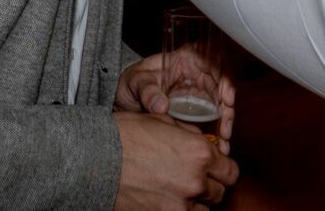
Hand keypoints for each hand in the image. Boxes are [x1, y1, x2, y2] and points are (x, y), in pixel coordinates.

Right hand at [113, 110, 238, 209]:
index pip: (231, 172)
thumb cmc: (124, 136)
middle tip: (191, 179)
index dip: (222, 169)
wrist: (93, 160)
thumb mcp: (162, 123)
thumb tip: (204, 144)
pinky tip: (166, 201)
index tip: (215, 170)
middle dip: (209, 186)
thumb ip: (190, 135)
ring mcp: (180, 205)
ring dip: (195, 203)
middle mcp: (196, 181)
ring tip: (177, 192)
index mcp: (200, 153)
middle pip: (219, 193)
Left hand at [116, 51, 236, 144]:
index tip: (226, 98)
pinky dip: (218, 130)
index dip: (225, 78)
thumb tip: (162, 106)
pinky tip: (219, 143)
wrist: (123, 100)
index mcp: (186, 58)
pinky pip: (214, 117)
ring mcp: (199, 91)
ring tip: (224, 141)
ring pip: (222, 103)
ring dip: (226, 122)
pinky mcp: (198, 108)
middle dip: (228, 108)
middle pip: (223, 85)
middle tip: (226, 129)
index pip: (214, 61)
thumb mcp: (135, 82)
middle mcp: (197, 73)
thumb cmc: (131, 83)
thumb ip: (148, 92)